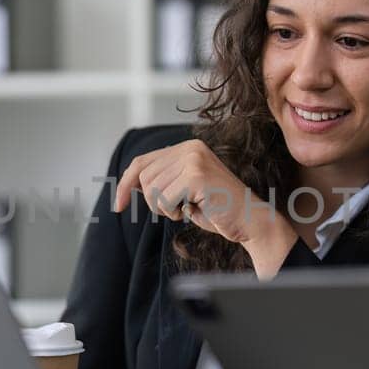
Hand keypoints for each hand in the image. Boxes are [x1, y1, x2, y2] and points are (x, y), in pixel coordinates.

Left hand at [114, 140, 296, 276]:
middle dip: (153, 201)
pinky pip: (164, 199)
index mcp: (187, 147)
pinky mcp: (196, 175)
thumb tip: (129, 182)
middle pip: (144, 176)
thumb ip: (162, 180)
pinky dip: (173, 212)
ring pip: (152, 189)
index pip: (142, 162)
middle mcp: (190, 147)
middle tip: (176, 210)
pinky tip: (192, 210)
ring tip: (187, 208)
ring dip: (164, 208)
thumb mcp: (184, 191)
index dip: (126, 184)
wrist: (249, 221)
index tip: (119, 205)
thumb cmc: (217, 210)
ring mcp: (194, 159)